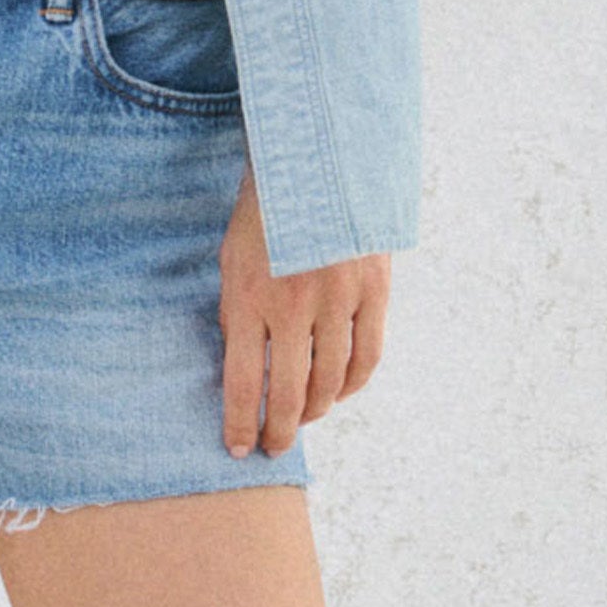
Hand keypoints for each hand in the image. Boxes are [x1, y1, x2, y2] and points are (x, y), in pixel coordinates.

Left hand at [218, 175, 389, 456]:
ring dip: (315, 411)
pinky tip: (338, 392)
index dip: (240, 425)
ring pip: (331, 382)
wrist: (315, 157)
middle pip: (289, 395)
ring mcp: (338, 299)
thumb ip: (237, 313)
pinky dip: (352, 384)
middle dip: (278, 432)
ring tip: (302, 418)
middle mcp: (294, 305)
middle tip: (273, 448)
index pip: (243, 384)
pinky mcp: (374, 291)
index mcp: (249, 295)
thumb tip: (244, 370)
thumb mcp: (232, 258)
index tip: (237, 449)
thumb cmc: (264, 212)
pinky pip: (368, 357)